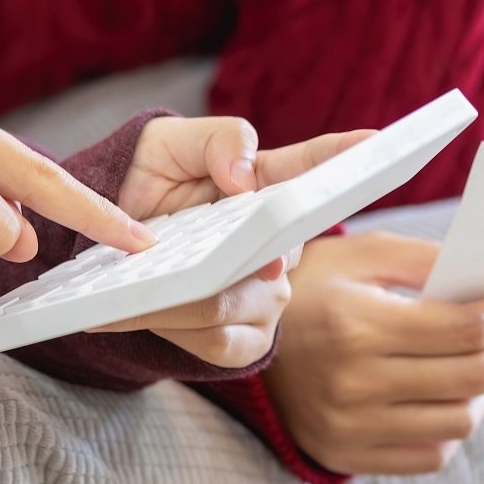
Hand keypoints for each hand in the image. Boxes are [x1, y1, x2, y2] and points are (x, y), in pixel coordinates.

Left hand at [92, 116, 374, 367]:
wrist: (108, 239)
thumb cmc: (149, 181)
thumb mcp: (172, 142)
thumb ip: (220, 140)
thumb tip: (246, 179)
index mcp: (270, 184)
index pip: (314, 169)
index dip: (346, 156)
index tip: (375, 140)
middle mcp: (282, 244)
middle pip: (269, 256)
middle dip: (220, 259)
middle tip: (168, 252)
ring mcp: (269, 292)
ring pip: (232, 304)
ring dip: (177, 298)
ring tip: (133, 282)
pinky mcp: (247, 337)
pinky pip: (219, 342)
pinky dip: (173, 327)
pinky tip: (144, 311)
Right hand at [263, 232, 483, 474]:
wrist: (237, 336)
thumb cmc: (310, 286)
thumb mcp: (360, 254)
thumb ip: (424, 257)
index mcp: (357, 324)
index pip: (465, 328)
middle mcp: (354, 382)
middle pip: (473, 377)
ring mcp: (350, 426)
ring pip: (459, 422)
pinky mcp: (347, 453)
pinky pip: (431, 454)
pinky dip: (453, 425)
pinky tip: (449, 393)